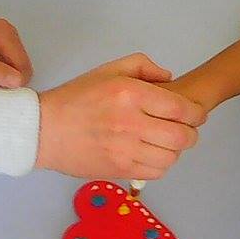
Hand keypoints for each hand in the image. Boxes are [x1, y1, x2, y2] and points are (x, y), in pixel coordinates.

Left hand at [0, 19, 32, 86]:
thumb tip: (19, 81)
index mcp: (5, 35)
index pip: (23, 67)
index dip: (12, 82)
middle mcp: (11, 33)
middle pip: (23, 68)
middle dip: (9, 81)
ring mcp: (8, 39)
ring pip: (18, 69)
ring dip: (4, 79)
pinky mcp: (3, 45)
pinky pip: (11, 66)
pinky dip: (1, 75)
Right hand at [36, 53, 205, 178]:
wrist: (44, 131)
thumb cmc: (77, 98)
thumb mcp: (108, 70)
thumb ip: (143, 66)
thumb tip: (170, 79)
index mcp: (130, 94)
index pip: (180, 108)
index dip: (196, 113)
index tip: (195, 114)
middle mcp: (131, 123)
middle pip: (182, 136)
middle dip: (190, 133)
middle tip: (184, 130)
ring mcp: (126, 150)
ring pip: (171, 157)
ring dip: (175, 150)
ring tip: (165, 142)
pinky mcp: (120, 170)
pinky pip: (156, 172)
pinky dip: (160, 164)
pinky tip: (151, 154)